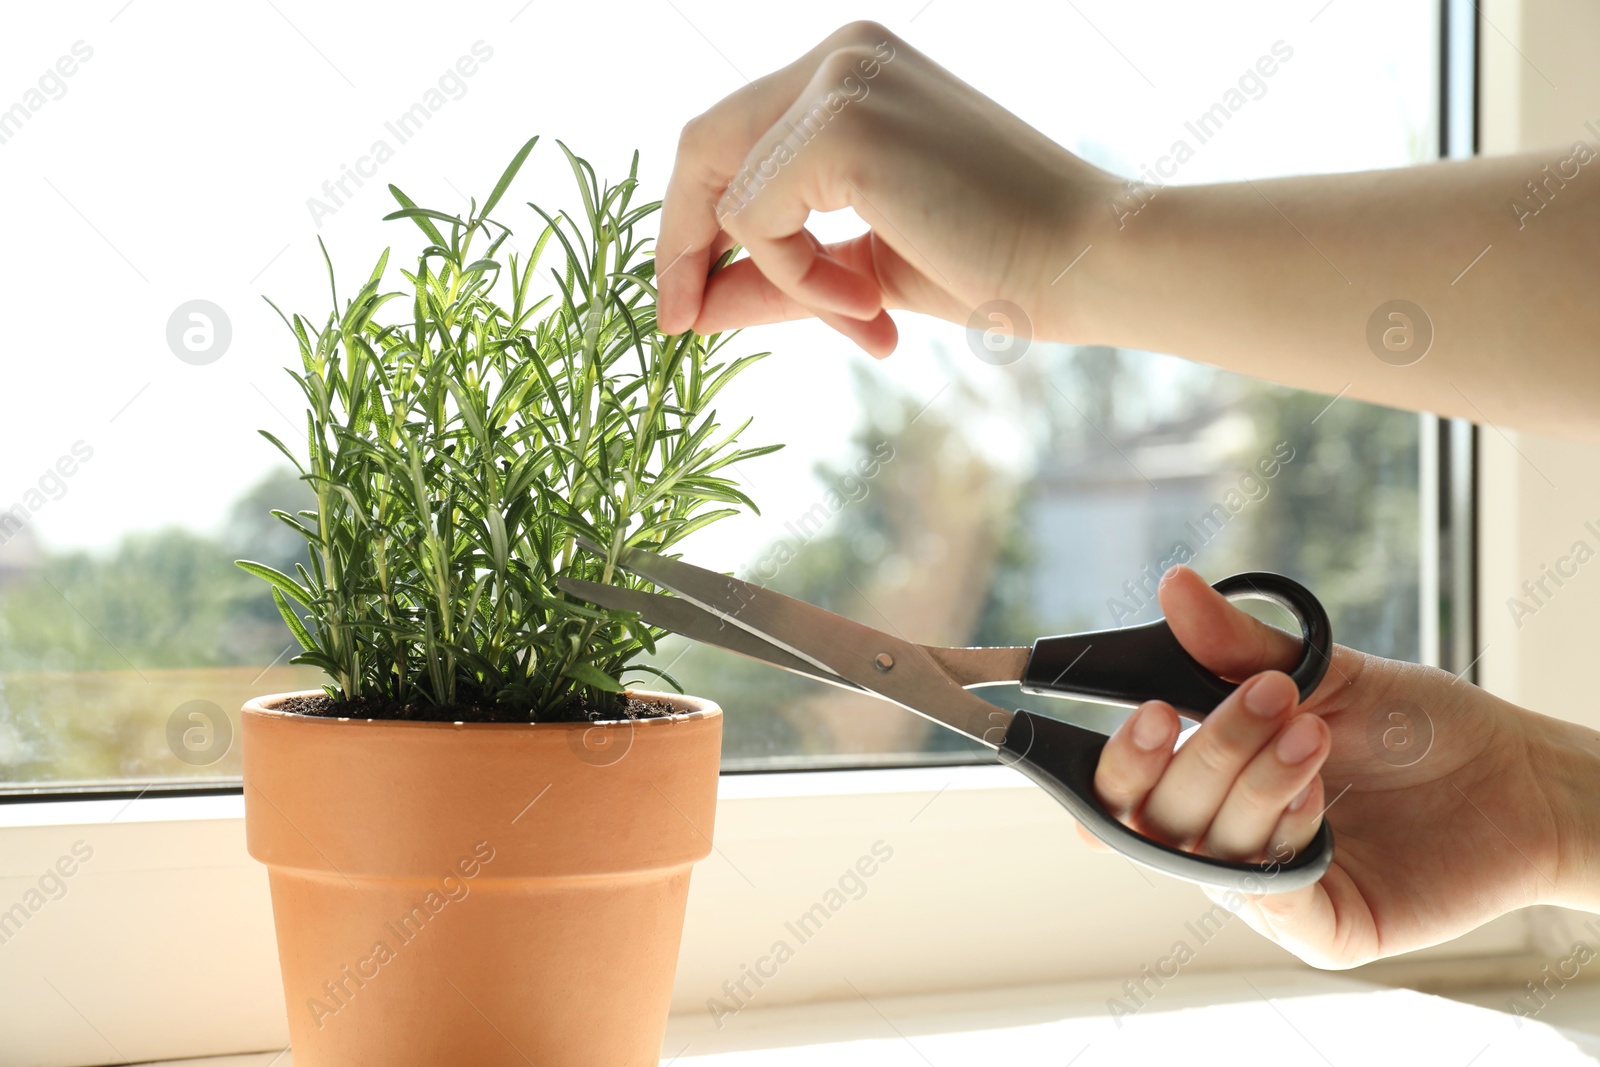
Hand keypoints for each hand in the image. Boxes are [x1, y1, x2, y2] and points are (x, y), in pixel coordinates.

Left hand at [656, 21, 1110, 355]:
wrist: (1089, 262)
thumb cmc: (1002, 262)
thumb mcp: (866, 268)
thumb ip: (783, 273)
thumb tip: (698, 306)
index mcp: (853, 71)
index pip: (730, 136)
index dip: (690, 221)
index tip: (687, 301)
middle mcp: (841, 55)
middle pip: (701, 146)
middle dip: (682, 246)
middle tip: (682, 326)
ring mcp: (840, 81)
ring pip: (730, 197)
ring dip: (784, 281)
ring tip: (865, 313)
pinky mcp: (841, 126)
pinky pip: (759, 223)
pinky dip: (800, 281)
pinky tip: (872, 299)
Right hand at [1089, 565, 1598, 967]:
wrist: (1515, 775)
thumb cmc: (1414, 724)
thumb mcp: (1322, 672)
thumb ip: (1238, 643)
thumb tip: (1173, 586)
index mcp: (1205, 780)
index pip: (1125, 789)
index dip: (1121, 760)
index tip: (1152, 711)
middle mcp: (1221, 839)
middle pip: (1159, 818)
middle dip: (1209, 752)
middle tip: (1270, 696)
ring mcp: (1267, 889)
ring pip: (1211, 852)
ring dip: (1255, 784)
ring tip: (1312, 731)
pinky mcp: (1321, 928)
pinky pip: (1272, 898)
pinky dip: (1282, 839)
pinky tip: (1315, 794)